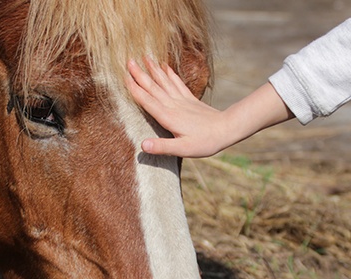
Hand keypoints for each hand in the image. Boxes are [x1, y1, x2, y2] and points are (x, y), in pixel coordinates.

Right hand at [126, 58, 293, 157]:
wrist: (227, 129)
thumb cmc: (205, 142)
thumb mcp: (182, 149)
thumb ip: (162, 147)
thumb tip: (142, 145)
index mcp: (168, 117)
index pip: (147, 101)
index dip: (134, 89)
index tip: (124, 77)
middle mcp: (173, 105)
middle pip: (153, 88)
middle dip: (140, 74)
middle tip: (128, 61)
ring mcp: (182, 101)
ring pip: (164, 82)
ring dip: (153, 70)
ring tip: (145, 57)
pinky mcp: (190, 99)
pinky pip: (177, 83)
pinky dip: (170, 74)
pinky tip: (164, 66)